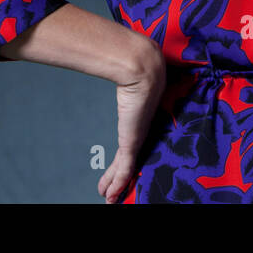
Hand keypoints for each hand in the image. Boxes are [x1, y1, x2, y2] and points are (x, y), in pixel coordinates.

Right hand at [98, 42, 165, 202]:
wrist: (144, 68)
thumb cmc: (137, 66)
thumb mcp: (127, 76)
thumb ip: (120, 72)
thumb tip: (108, 54)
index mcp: (142, 118)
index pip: (133, 143)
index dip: (126, 158)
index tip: (120, 167)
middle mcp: (142, 130)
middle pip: (130, 160)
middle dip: (120, 177)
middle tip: (113, 190)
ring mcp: (138, 137)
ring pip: (126, 169)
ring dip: (117, 185)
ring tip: (111, 198)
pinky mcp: (133, 141)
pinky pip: (125, 168)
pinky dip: (118, 183)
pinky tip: (112, 195)